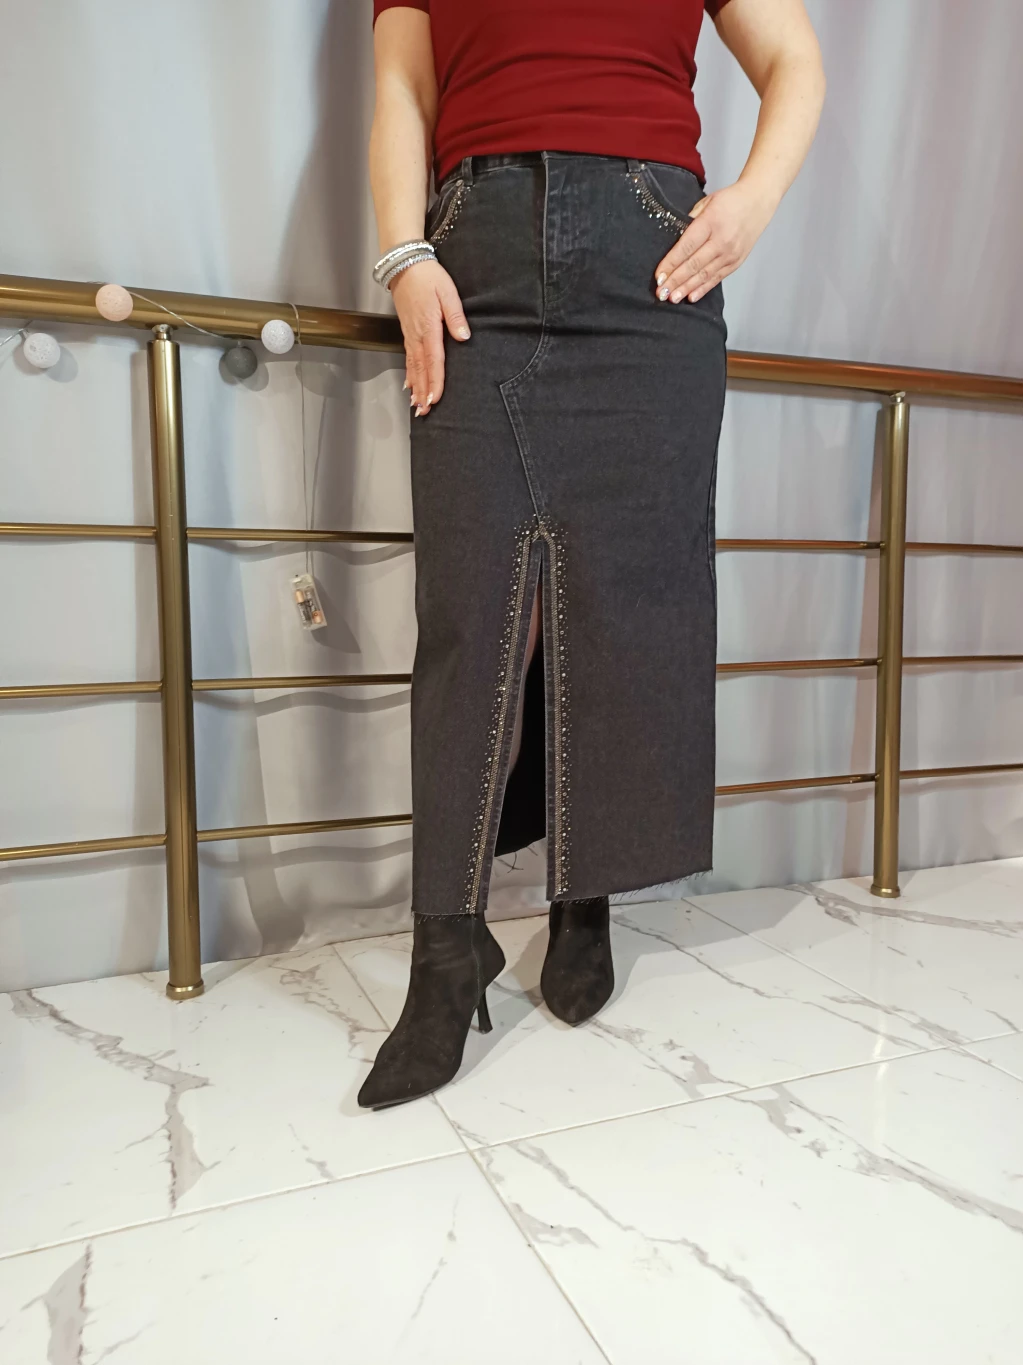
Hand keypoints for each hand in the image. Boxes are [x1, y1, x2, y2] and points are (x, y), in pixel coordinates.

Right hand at [389, 259, 470, 415]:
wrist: (405, 264)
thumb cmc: (428, 276)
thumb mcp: (448, 292)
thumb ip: (456, 316)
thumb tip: (464, 337)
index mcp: (429, 327)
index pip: (434, 360)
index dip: (435, 382)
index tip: (435, 399)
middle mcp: (417, 335)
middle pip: (421, 369)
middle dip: (423, 392)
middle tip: (424, 412)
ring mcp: (410, 334)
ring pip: (413, 366)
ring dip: (415, 387)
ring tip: (417, 405)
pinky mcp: (407, 331)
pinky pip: (408, 358)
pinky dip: (409, 374)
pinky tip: (409, 385)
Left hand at [653, 178, 776, 303]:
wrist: (758, 201)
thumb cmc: (731, 201)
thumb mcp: (707, 202)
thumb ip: (690, 222)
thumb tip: (674, 243)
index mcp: (711, 222)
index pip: (686, 247)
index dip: (671, 264)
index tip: (658, 276)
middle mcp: (722, 240)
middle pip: (693, 265)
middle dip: (675, 281)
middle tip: (661, 293)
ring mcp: (730, 253)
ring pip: (704, 275)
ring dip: (686, 288)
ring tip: (672, 298)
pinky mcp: (736, 262)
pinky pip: (716, 278)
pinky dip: (703, 289)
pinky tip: (691, 297)